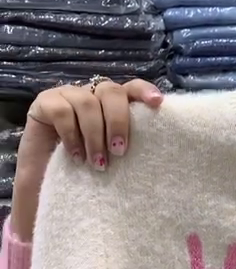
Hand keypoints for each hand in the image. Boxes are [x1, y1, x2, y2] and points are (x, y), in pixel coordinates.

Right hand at [11, 78, 162, 241]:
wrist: (46, 181)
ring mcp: (67, 95)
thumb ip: (124, 144)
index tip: (157, 103)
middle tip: (119, 150)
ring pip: (87, 103)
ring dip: (95, 135)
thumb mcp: (110, 156)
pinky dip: (71, 135)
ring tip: (98, 163)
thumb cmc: (86, 170)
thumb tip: (153, 149)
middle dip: (118, 121)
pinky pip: (62, 112)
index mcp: (112, 104)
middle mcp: (91, 94)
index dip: (144, 91)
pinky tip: (76, 157)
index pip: (131, 87)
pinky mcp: (45, 103)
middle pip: (111, 91)